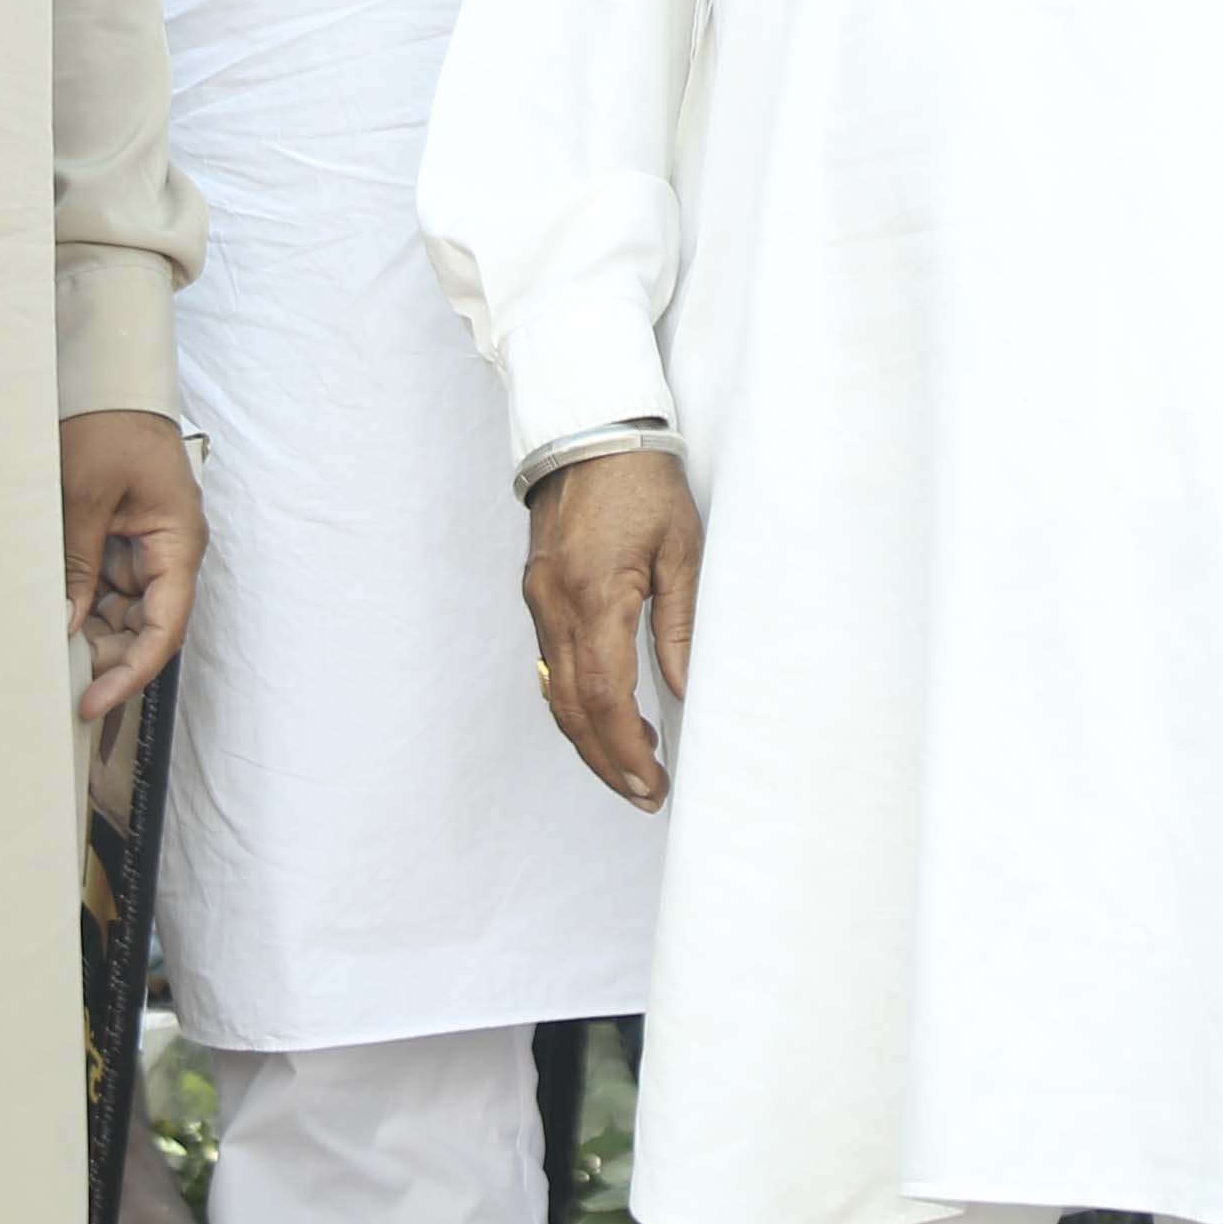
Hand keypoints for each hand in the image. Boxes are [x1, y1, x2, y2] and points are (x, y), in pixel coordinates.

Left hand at [61, 409, 201, 724]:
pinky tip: (52, 621)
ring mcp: (147, 549)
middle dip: (106, 657)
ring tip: (47, 656)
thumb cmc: (108, 427)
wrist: (108, 383)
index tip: (91, 700)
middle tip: (56, 681)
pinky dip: (81, 606)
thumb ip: (78, 564)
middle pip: (146, 628)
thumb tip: (66, 625)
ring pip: (124, 614)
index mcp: (177, 542)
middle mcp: (170, 553)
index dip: (130, 671)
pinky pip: (108, 588)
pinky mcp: (124, 542)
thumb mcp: (85, 497)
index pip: (163, 627)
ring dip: (92, 635)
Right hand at [522, 447, 700, 810]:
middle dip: (605, 761)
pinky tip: (603, 719)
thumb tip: (685, 690)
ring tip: (628, 771)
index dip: (626, 749)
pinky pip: (549, 664)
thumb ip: (681, 624)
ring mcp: (539, 600)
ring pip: (554, 692)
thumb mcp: (681, 548)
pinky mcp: (537, 593)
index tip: (652, 781)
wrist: (587, 428)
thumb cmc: (642, 480)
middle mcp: (555, 605)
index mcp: (595, 595)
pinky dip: (574, 703)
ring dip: (588, 739)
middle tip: (643, 794)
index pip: (605, 696)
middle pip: (572, 709)